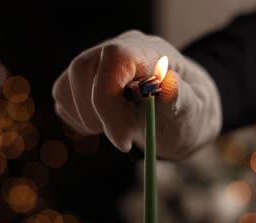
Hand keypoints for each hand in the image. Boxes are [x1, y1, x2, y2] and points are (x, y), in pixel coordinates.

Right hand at [52, 30, 221, 158]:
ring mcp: (97, 63)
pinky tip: (106, 123)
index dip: (109, 100)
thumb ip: (178, 98)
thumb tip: (165, 86)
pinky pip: (63, 99)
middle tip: (124, 140)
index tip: (124, 139)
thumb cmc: (187, 113)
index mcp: (149, 50)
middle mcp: (118, 49)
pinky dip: (81, 120)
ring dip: (89, 118)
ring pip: (66, 86)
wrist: (179, 117)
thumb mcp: (192, 111)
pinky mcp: (81, 81)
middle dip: (99, 113)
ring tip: (122, 126)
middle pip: (82, 70)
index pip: (114, 58)